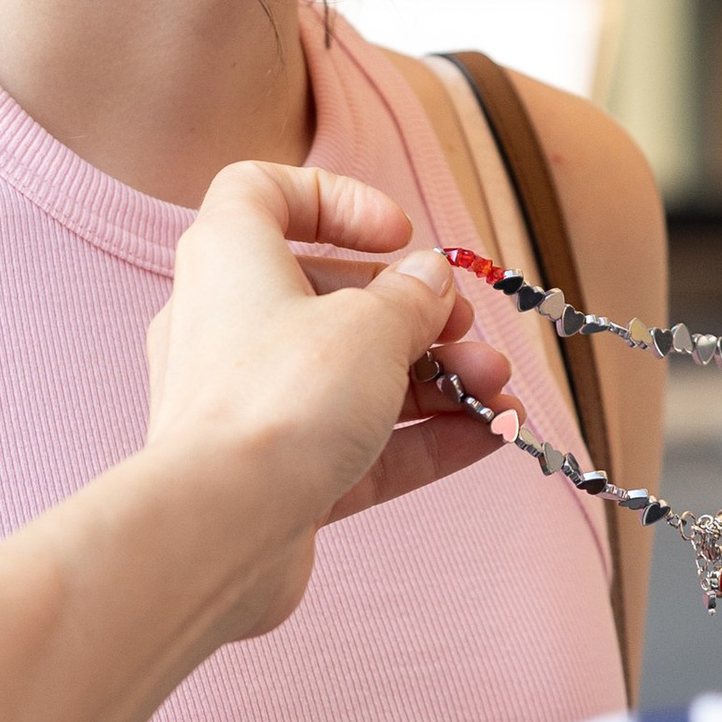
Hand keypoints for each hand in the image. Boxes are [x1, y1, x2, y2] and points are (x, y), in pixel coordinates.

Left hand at [144, 164, 508, 636]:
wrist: (222, 529)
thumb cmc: (281, 397)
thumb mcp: (371, 325)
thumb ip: (412, 296)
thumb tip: (429, 279)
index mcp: (230, 258)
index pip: (263, 193)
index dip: (335, 199)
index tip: (397, 234)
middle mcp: (228, 325)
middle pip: (331, 297)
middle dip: (416, 313)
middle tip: (468, 330)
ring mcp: (251, 404)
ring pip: (353, 376)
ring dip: (435, 379)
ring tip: (500, 393)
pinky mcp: (275, 475)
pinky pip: (357, 442)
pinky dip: (421, 436)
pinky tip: (492, 435)